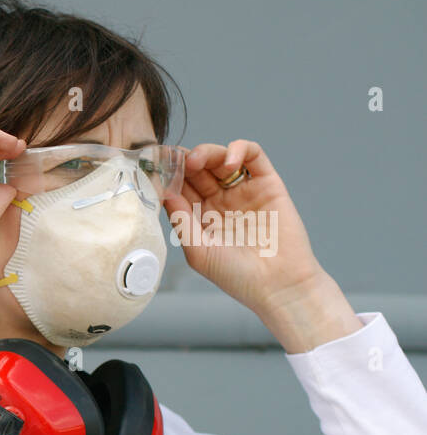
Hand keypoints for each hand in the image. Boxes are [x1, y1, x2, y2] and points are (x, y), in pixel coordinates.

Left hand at [162, 139, 330, 317]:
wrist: (278, 284)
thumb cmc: (236, 275)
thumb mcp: (198, 250)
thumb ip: (180, 219)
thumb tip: (163, 191)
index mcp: (200, 217)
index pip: (181, 188)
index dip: (168, 175)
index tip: (155, 166)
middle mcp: (221, 201)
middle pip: (199, 170)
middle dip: (184, 160)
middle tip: (173, 158)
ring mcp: (244, 191)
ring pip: (222, 158)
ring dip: (207, 152)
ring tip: (195, 161)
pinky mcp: (268, 183)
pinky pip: (254, 156)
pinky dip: (239, 150)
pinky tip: (228, 162)